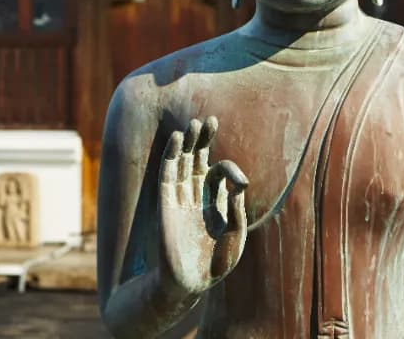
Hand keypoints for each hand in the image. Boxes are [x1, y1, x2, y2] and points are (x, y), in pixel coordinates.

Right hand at [158, 116, 248, 295]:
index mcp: (215, 201)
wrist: (190, 283)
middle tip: (210, 120)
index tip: (238, 181)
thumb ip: (237, 207)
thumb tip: (239, 182)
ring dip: (188, 143)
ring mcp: (180, 198)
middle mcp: (196, 195)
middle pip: (198, 159)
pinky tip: (177, 139)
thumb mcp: (235, 233)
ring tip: (194, 124)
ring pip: (182, 162)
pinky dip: (171, 155)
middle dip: (204, 141)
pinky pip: (167, 173)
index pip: (219, 172)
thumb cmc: (216, 263)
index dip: (228, 168)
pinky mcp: (165, 203)